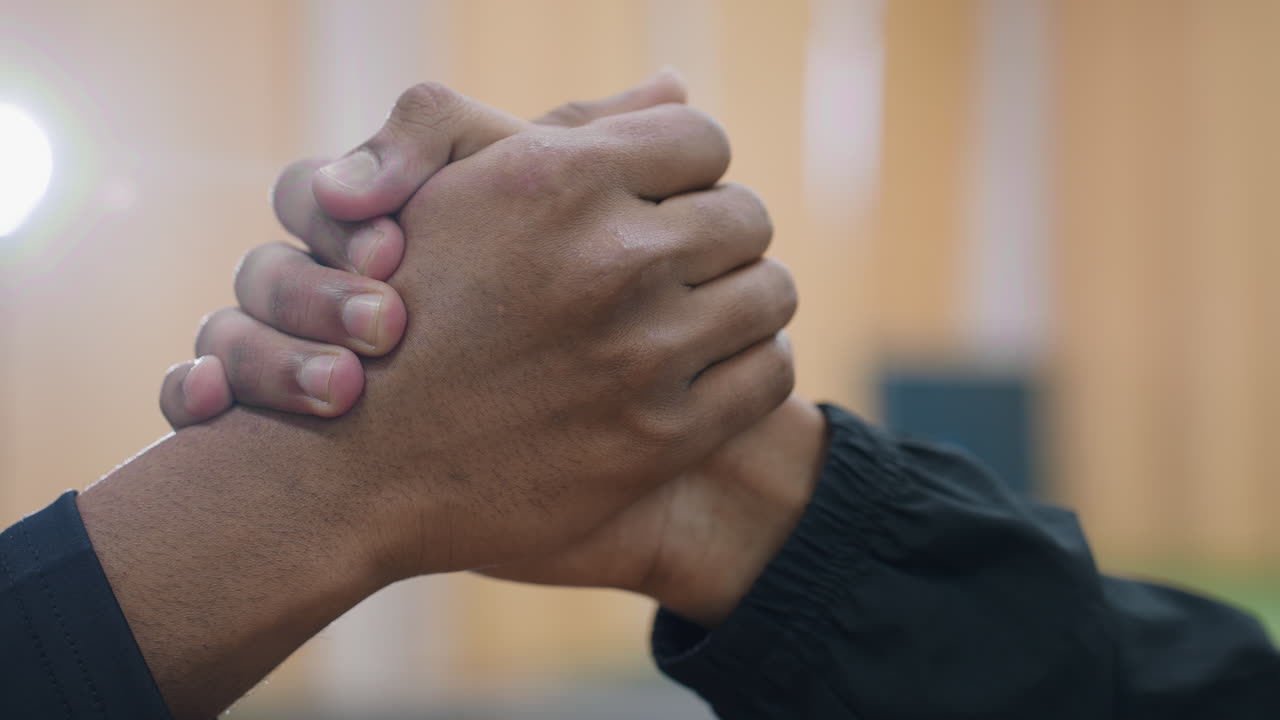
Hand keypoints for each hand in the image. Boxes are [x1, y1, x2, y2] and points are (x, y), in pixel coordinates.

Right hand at [164, 77, 823, 626]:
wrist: (359, 467)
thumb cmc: (406, 310)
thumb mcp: (456, 189)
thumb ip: (572, 128)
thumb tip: (675, 83)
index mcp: (557, 179)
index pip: (702, 139)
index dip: (688, 169)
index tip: (665, 201)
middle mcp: (608, 259)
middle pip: (746, 215)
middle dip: (718, 234)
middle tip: (685, 264)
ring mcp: (640, 353)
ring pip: (770, 292)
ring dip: (742, 298)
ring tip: (702, 313)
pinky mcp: (663, 437)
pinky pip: (769, 372)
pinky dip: (749, 364)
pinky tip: (708, 368)